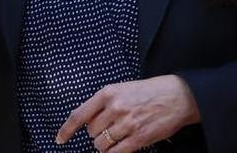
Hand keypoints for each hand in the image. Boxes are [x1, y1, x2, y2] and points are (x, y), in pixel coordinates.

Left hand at [56, 75, 200, 150]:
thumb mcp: (121, 89)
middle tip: (109, 128)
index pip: (79, 115)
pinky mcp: (139, 138)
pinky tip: (119, 148)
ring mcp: (127, 124)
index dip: (66, 130)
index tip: (60, 139)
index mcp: (107, 93)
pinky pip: (117, 152)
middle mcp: (115, 108)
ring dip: (105, 145)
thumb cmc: (147, 92)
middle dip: (96, 134)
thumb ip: (102, 103)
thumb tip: (86, 121)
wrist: (176, 96)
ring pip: (102, 144)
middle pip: (91, 132)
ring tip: (117, 137)